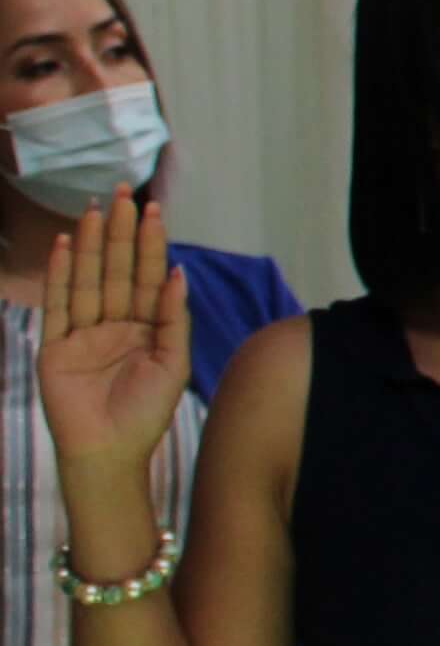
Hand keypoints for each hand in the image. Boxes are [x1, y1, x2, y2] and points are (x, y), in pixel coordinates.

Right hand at [38, 199, 191, 478]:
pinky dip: (59, 275)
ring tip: (95, 209)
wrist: (109, 453)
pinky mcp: (54, 345)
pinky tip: (64, 246)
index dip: (149, 243)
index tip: (153, 208)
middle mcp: (113, 324)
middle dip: (120, 232)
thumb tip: (179, 272)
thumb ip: (172, 318)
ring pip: (86, 279)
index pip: (146, 276)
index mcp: (145, 328)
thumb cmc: (145, 414)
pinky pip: (57, 304)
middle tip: (123, 193)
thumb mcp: (171, 364)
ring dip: (90, 244)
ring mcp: (81, 332)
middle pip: (115, 269)